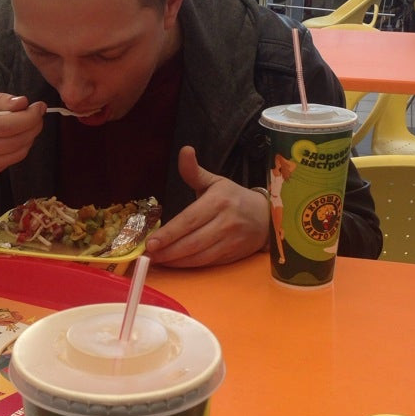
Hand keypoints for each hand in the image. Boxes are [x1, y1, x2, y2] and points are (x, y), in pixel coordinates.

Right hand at [0, 91, 45, 175]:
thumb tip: (23, 102)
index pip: (3, 124)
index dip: (27, 117)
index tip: (38, 107)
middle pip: (14, 140)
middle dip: (33, 126)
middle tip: (38, 114)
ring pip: (16, 153)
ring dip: (30, 138)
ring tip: (30, 125)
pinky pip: (11, 161)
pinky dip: (21, 149)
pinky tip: (19, 138)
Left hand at [144, 146, 269, 267]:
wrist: (266, 216)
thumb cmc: (234, 198)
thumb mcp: (215, 181)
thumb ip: (194, 171)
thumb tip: (184, 150)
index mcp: (218, 201)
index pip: (189, 220)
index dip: (169, 233)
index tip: (151, 242)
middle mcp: (225, 222)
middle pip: (192, 242)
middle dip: (168, 251)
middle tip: (148, 256)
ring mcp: (231, 241)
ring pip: (199, 256)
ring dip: (176, 261)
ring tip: (157, 261)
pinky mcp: (233, 255)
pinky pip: (208, 263)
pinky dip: (189, 266)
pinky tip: (175, 264)